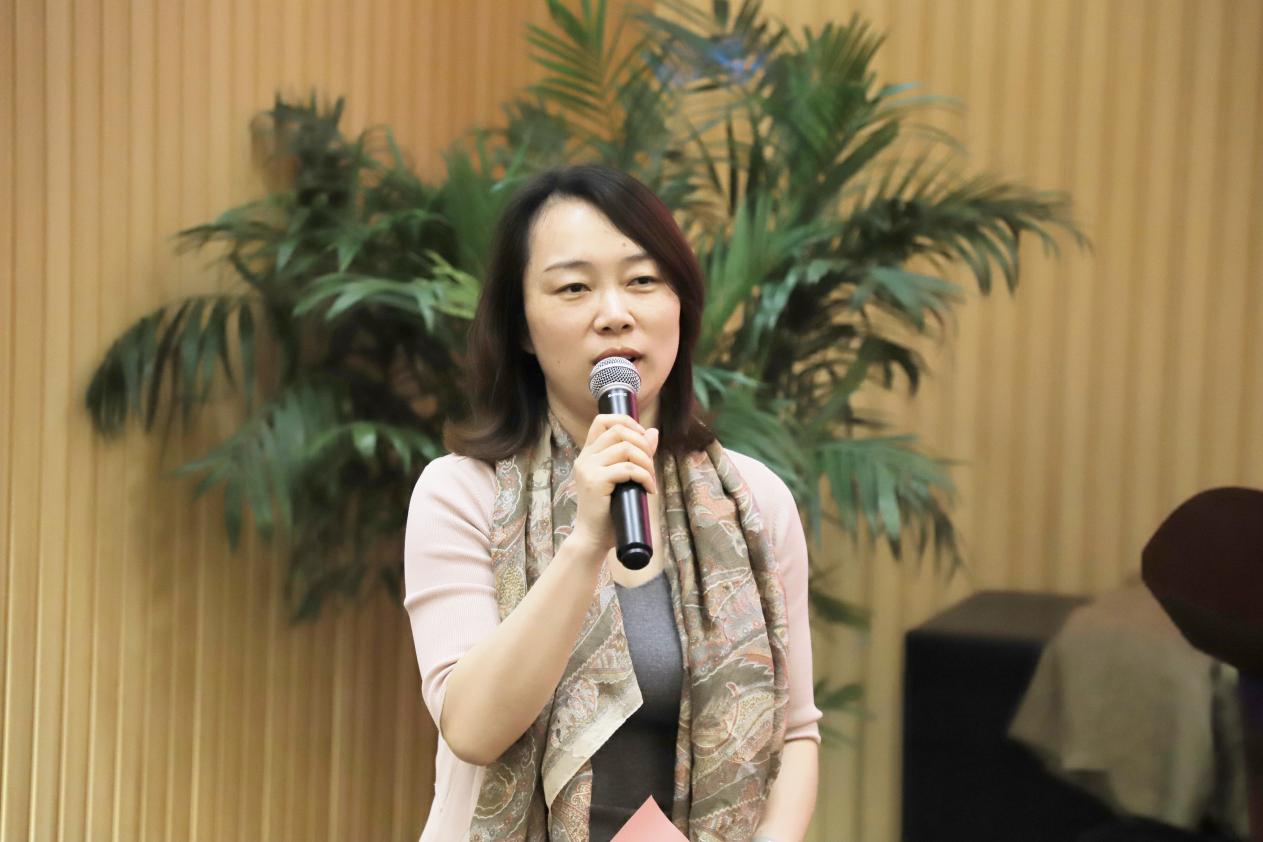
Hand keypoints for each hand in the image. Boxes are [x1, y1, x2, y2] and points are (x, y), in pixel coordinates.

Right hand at [568, 413, 658, 559]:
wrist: (593, 538)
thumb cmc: (609, 511)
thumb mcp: (623, 479)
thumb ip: (635, 455)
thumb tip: (653, 432)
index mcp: (588, 454)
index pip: (603, 420)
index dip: (627, 421)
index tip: (643, 437)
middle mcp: (585, 457)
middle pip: (618, 431)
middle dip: (643, 444)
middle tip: (651, 464)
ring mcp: (588, 468)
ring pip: (626, 448)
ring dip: (646, 462)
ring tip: (650, 478)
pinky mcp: (595, 481)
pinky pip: (627, 469)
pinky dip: (644, 477)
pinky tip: (649, 489)